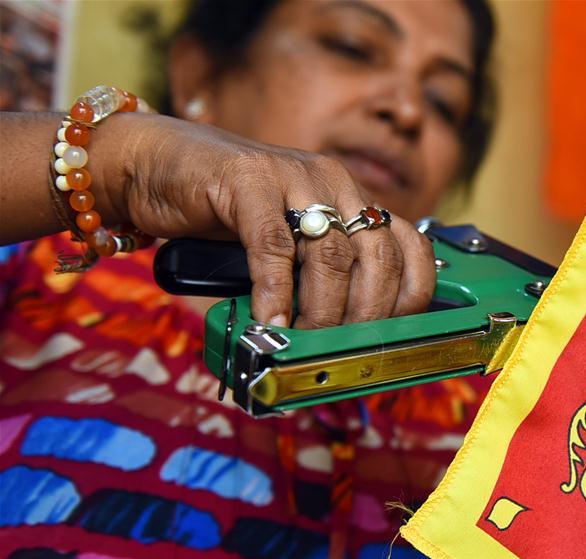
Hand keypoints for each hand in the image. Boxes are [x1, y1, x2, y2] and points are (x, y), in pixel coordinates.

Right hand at [94, 113, 434, 326]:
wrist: (156, 164)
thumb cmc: (224, 216)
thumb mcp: (287, 248)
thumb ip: (316, 281)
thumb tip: (342, 346)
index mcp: (352, 200)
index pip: (411, 248)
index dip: (409, 298)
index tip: (390, 336)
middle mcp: (334, 183)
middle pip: (378, 257)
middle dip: (366, 315)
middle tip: (341, 349)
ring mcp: (294, 175)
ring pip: (331, 255)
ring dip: (322, 310)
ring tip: (302, 340)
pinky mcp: (248, 178)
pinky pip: (273, 245)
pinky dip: (275, 291)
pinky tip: (270, 319)